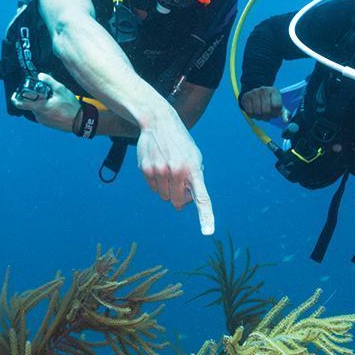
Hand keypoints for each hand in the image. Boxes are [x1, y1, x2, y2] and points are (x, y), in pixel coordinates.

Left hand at [10, 72, 78, 130]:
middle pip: (30, 105)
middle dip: (33, 98)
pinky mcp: (48, 124)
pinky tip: (55, 106)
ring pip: (37, 109)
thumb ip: (49, 81)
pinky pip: (43, 114)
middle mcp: (38, 116)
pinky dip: (45, 109)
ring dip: (41, 103)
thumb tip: (40, 75)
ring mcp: (43, 121)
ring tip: (51, 98)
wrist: (79, 122)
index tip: (16, 92)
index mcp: (39, 107)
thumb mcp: (61, 90)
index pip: (20, 104)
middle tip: (40, 92)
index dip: (15, 98)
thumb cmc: (70, 106)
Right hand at [137, 106, 214, 234]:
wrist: (159, 122)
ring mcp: (160, 172)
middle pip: (176, 202)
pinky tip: (158, 165)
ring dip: (167, 188)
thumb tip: (180, 204)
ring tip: (168, 167)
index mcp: (193, 170)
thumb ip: (194, 181)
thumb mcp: (195, 158)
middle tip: (180, 178)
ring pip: (163, 196)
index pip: (201, 197)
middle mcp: (177, 172)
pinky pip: (153, 188)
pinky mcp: (146, 170)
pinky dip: (156, 182)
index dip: (206, 216)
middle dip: (179, 196)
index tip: (208, 231)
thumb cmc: (181, 144)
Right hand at [240, 85, 283, 120]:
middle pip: (266, 111)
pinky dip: (252, 116)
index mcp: (274, 91)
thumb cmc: (270, 101)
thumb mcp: (278, 105)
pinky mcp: (245, 97)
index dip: (276, 113)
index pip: (276, 106)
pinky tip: (254, 112)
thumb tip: (286, 121)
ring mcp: (254, 93)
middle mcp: (263, 90)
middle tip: (267, 115)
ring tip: (261, 114)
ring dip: (260, 118)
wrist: (256, 92)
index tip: (275, 112)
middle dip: (267, 117)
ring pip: (257, 113)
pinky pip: (249, 113)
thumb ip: (284, 113)